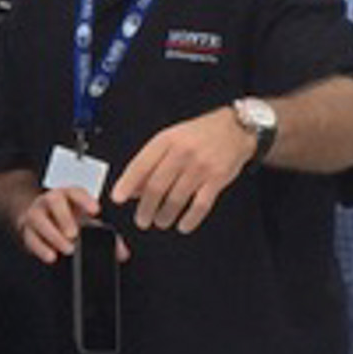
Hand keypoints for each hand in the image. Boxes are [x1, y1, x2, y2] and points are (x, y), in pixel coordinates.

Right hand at [15, 182, 94, 265]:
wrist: (40, 220)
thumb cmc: (67, 220)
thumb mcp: (84, 220)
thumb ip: (101, 233)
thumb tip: (118, 251)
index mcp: (67, 195)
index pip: (75, 192)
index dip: (85, 200)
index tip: (95, 211)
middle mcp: (49, 200)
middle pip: (54, 201)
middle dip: (64, 217)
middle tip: (74, 234)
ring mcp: (35, 213)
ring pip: (38, 219)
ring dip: (53, 235)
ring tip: (68, 249)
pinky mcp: (26, 230)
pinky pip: (30, 237)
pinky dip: (41, 248)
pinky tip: (52, 257)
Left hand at [111, 108, 256, 234]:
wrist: (235, 128)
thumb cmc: (199, 134)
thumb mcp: (170, 139)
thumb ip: (151, 162)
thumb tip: (133, 188)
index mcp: (166, 141)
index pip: (141, 165)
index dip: (126, 184)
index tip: (118, 198)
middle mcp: (182, 153)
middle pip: (156, 186)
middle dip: (145, 208)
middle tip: (142, 219)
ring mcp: (200, 167)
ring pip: (176, 199)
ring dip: (164, 216)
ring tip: (160, 221)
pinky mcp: (217, 179)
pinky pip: (200, 205)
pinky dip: (190, 219)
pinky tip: (183, 225)